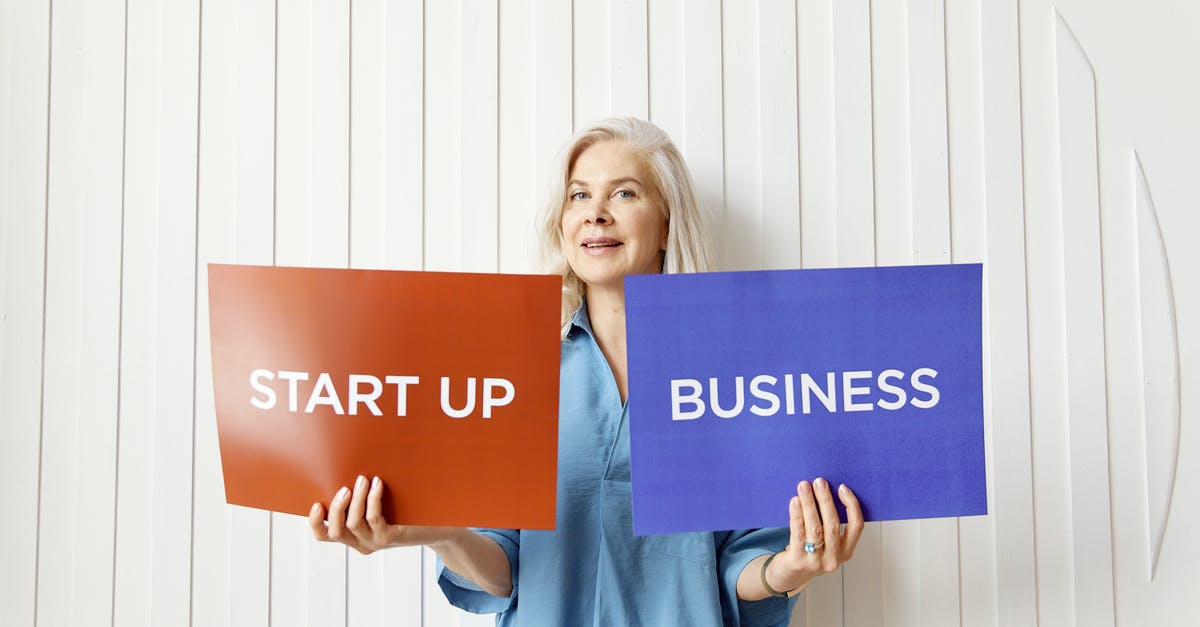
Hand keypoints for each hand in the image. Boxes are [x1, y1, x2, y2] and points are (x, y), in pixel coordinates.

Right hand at [309, 475, 458, 554]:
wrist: (437, 526)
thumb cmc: (406, 511)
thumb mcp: (380, 505)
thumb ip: (361, 498)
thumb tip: (346, 471)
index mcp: (354, 537)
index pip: (325, 536)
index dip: (315, 523)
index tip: (315, 503)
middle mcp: (361, 544)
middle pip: (335, 531)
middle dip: (335, 507)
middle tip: (345, 487)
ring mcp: (375, 542)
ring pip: (353, 524)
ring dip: (355, 499)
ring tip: (362, 480)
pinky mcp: (390, 538)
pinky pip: (373, 518)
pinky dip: (372, 498)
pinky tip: (378, 484)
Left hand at [765, 478, 864, 593]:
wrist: (789, 575)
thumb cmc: (810, 552)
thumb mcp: (826, 542)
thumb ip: (830, 523)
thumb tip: (827, 490)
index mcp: (846, 552)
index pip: (857, 527)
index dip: (851, 505)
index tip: (842, 488)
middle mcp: (834, 558)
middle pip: (834, 525)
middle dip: (826, 500)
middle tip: (819, 482)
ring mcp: (816, 562)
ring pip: (815, 528)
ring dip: (810, 504)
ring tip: (804, 487)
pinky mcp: (798, 561)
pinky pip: (798, 533)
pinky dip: (797, 515)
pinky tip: (795, 501)